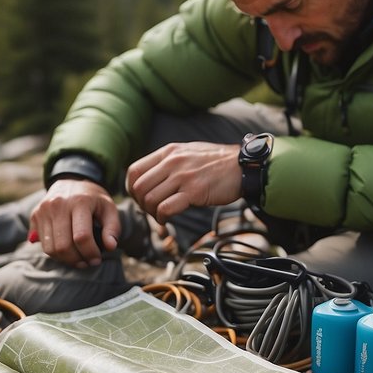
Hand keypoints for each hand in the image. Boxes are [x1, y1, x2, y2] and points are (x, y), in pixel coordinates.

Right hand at [29, 179, 120, 267]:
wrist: (71, 181)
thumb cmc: (93, 199)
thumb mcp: (109, 208)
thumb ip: (113, 227)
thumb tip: (110, 246)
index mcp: (79, 202)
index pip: (82, 237)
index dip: (90, 253)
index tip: (97, 259)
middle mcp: (58, 205)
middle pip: (63, 246)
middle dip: (77, 260)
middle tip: (88, 262)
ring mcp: (43, 210)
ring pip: (50, 248)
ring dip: (65, 260)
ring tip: (78, 259)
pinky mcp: (35, 215)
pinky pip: (42, 244)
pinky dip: (55, 253)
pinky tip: (67, 252)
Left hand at [126, 142, 241, 223]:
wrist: (242, 166)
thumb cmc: (216, 163)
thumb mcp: (187, 152)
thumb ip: (168, 162)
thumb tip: (149, 178)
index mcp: (168, 152)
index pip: (134, 171)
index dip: (131, 189)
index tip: (139, 198)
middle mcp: (172, 162)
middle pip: (138, 188)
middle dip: (141, 204)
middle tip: (150, 210)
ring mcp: (183, 176)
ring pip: (150, 199)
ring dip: (151, 213)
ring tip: (161, 216)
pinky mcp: (194, 191)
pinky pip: (166, 208)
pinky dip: (162, 218)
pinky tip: (167, 220)